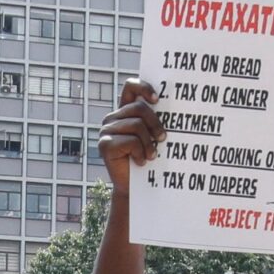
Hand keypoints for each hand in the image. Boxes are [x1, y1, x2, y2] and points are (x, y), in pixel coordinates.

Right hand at [99, 79, 163, 193]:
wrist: (134, 186)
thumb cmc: (147, 158)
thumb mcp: (152, 135)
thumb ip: (153, 119)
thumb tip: (168, 104)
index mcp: (124, 111)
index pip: (130, 87)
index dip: (143, 87)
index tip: (157, 99)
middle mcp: (113, 118)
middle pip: (139, 108)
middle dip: (155, 123)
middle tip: (163, 139)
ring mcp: (106, 131)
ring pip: (136, 125)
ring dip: (149, 143)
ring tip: (152, 155)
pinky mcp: (105, 145)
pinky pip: (130, 141)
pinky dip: (140, 153)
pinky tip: (140, 162)